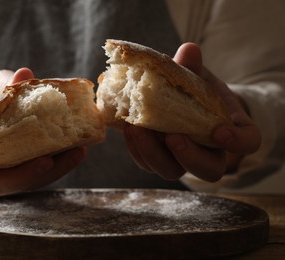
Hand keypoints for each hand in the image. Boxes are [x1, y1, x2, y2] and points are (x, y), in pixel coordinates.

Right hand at [0, 68, 86, 193]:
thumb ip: (3, 83)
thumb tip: (24, 74)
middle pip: (5, 180)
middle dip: (27, 174)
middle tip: (46, 161)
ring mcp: (11, 170)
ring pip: (29, 180)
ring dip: (54, 170)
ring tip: (76, 153)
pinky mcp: (29, 167)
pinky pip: (44, 171)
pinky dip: (62, 163)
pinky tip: (80, 150)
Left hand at [123, 43, 260, 181]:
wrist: (178, 100)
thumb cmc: (196, 88)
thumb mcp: (198, 75)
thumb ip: (194, 67)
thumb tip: (188, 50)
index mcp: (231, 131)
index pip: (246, 143)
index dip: (236, 141)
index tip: (220, 131)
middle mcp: (209, 153)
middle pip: (208, 170)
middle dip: (189, 156)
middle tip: (172, 136)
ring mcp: (182, 160)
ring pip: (172, 171)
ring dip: (153, 153)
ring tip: (137, 128)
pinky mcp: (158, 159)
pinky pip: (148, 163)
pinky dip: (136, 148)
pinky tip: (127, 127)